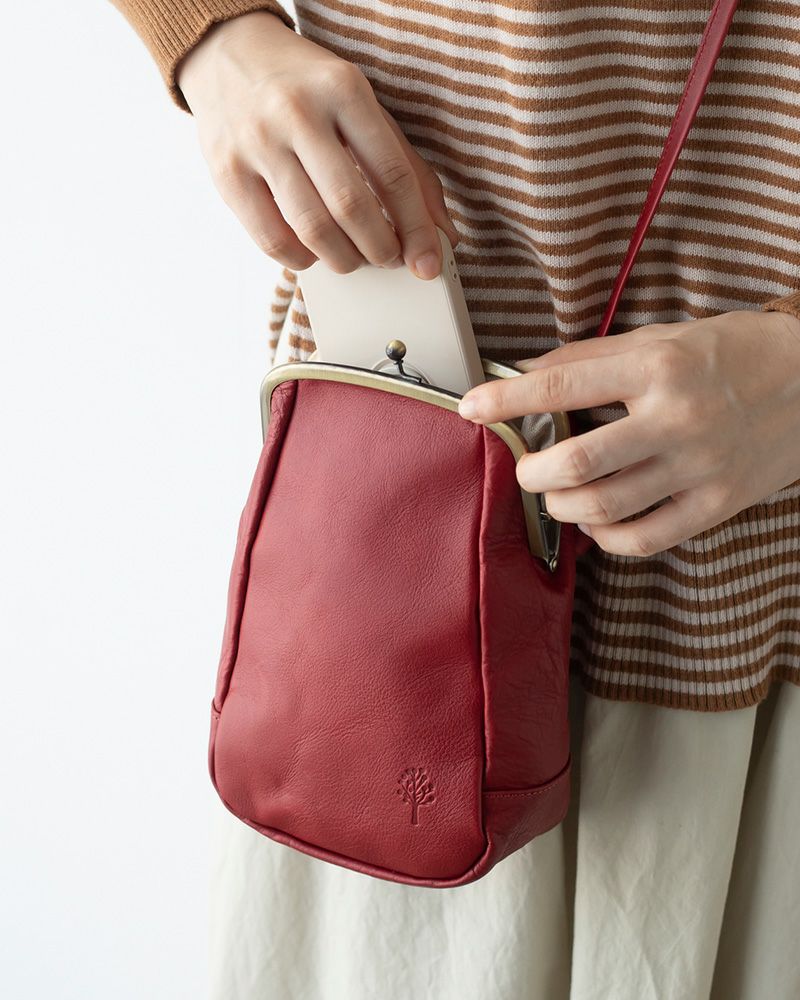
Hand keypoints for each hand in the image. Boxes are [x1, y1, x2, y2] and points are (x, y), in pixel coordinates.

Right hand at [176, 11, 458, 275]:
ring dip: (343, 260)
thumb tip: (440, 236)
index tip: (427, 262)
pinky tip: (313, 253)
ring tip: (354, 259)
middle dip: (380, 249)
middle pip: (351, 206)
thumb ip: (407, 166)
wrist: (229, 54)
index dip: (416, 228)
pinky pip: (272, 240)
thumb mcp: (363, 107)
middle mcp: (298, 112)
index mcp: (344, 89)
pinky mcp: (227, 173)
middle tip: (387, 259)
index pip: (393, 173)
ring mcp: (258, 142)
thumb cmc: (308, 89)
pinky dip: (301, 259)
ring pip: (312, 229)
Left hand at [457, 310, 799, 556]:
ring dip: (563, 505)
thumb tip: (526, 373)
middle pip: (578, 462)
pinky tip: (597, 521)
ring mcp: (698, 466)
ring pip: (605, 506)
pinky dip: (606, 537)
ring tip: (557, 492)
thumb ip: (592, 357)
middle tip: (525, 467)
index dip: (506, 399)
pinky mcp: (716, 504)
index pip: (561, 387)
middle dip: (533, 471)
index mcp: (657, 366)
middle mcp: (676, 418)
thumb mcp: (662, 337)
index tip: (471, 407)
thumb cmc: (731, 352)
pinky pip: (644, 538)